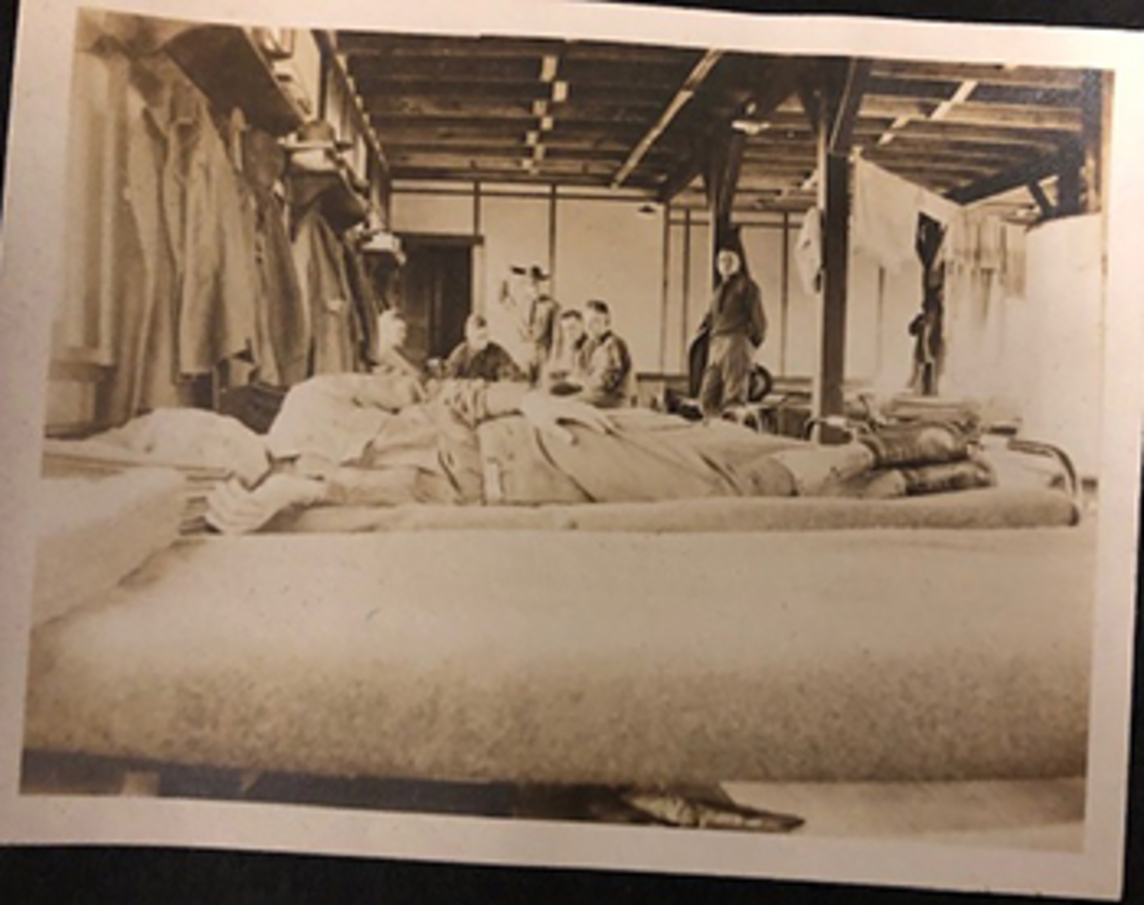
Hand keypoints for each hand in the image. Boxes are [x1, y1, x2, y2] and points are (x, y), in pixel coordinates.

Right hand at [205, 474, 325, 534]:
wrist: (292, 489)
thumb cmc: (269, 494)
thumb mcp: (253, 503)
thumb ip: (239, 505)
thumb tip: (218, 501)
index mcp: (250, 525)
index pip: (229, 530)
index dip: (216, 522)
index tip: (207, 512)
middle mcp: (255, 521)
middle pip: (229, 518)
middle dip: (217, 505)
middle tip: (212, 492)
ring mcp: (259, 512)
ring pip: (233, 508)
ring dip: (223, 495)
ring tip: (220, 485)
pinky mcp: (263, 501)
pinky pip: (242, 498)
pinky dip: (233, 489)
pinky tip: (233, 481)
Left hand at [520, 390, 614, 444]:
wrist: (532, 400)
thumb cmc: (538, 414)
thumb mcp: (546, 425)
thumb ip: (559, 433)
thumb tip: (573, 442)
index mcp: (566, 409)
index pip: (585, 417)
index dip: (596, 424)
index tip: (605, 432)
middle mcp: (571, 404)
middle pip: (591, 411)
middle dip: (603, 419)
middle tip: (614, 429)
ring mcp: (571, 403)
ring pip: (590, 408)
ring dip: (600, 415)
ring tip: (610, 424)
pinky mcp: (571, 403)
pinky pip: (586, 407)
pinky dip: (594, 412)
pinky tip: (598, 418)